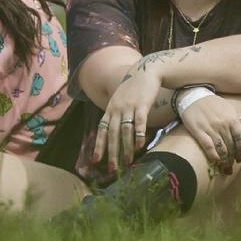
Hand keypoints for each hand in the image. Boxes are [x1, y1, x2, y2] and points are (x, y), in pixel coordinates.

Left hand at [95, 55, 167, 170]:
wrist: (146, 71)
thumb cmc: (133, 88)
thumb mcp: (120, 100)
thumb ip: (116, 114)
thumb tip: (114, 131)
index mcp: (110, 109)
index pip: (101, 130)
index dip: (98, 145)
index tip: (95, 160)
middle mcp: (116, 109)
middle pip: (112, 134)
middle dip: (111, 152)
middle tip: (112, 168)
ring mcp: (129, 107)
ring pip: (125, 131)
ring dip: (126, 148)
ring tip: (128, 162)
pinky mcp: (142, 105)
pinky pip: (139, 123)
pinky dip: (138, 136)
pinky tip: (139, 147)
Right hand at [177, 93, 240, 174]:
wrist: (193, 96)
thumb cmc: (215, 105)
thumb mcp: (232, 111)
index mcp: (233, 119)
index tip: (239, 158)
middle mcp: (223, 124)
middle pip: (232, 147)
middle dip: (232, 158)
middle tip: (230, 163)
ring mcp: (210, 128)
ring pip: (222, 149)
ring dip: (224, 160)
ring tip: (223, 164)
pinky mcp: (198, 131)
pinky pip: (208, 147)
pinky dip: (213, 156)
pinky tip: (215, 159)